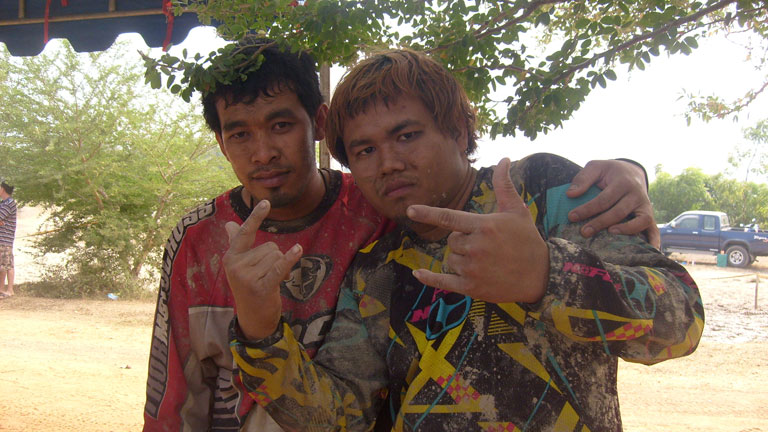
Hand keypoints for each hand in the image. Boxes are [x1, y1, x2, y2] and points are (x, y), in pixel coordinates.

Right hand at [223, 200, 302, 339]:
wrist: (253, 318)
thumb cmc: (249, 286)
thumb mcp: (240, 265)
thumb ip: (236, 243)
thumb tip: (228, 224)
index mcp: (231, 257)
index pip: (245, 233)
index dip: (256, 217)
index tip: (266, 202)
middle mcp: (236, 265)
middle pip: (270, 247)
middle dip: (275, 259)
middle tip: (268, 276)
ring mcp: (247, 277)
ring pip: (277, 257)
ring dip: (281, 267)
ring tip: (272, 281)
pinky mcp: (261, 287)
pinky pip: (279, 267)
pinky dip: (289, 259)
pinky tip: (298, 249)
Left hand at [406, 158, 548, 303]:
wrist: (541, 274)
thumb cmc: (527, 239)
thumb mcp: (517, 210)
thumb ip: (504, 185)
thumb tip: (503, 159)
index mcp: (483, 226)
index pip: (449, 217)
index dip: (427, 213)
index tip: (410, 210)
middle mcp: (475, 246)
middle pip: (451, 240)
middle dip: (462, 241)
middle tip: (485, 246)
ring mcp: (472, 268)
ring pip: (450, 259)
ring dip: (460, 259)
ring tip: (484, 261)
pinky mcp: (471, 286)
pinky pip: (443, 280)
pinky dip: (430, 278)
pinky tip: (418, 273)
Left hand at [566, 159, 659, 247]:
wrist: (631, 172)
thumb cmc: (609, 172)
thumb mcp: (596, 167)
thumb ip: (583, 178)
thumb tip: (570, 194)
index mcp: (623, 182)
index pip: (604, 199)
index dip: (588, 209)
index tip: (572, 216)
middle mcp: (636, 195)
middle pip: (619, 212)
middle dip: (600, 223)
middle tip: (584, 232)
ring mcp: (645, 206)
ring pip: (640, 220)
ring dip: (626, 230)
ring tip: (609, 234)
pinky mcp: (649, 216)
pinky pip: (654, 230)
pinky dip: (653, 241)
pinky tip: (647, 251)